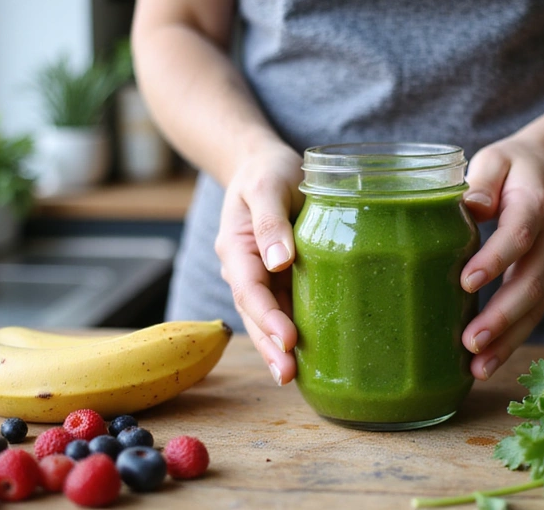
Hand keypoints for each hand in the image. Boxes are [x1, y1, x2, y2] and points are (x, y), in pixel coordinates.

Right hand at [214, 142, 303, 385]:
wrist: (265, 166)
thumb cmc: (268, 171)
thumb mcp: (269, 185)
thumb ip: (271, 221)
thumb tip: (279, 261)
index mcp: (237, 248)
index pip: (249, 290)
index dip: (266, 317)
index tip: (286, 339)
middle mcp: (245, 269)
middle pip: (254, 314)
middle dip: (269, 347)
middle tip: (288, 375)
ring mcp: (262, 278)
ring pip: (267, 319)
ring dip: (277, 348)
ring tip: (294, 377)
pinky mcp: (280, 280)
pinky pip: (284, 310)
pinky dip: (291, 334)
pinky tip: (307, 356)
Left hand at [460, 134, 543, 380]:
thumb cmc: (515, 166)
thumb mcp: (497, 159)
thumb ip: (483, 181)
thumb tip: (470, 207)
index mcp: (536, 204)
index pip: (518, 235)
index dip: (495, 259)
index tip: (467, 281)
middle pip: (531, 282)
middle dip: (502, 316)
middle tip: (471, 341)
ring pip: (535, 307)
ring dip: (508, 340)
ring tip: (478, 366)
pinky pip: (533, 314)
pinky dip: (512, 340)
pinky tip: (486, 362)